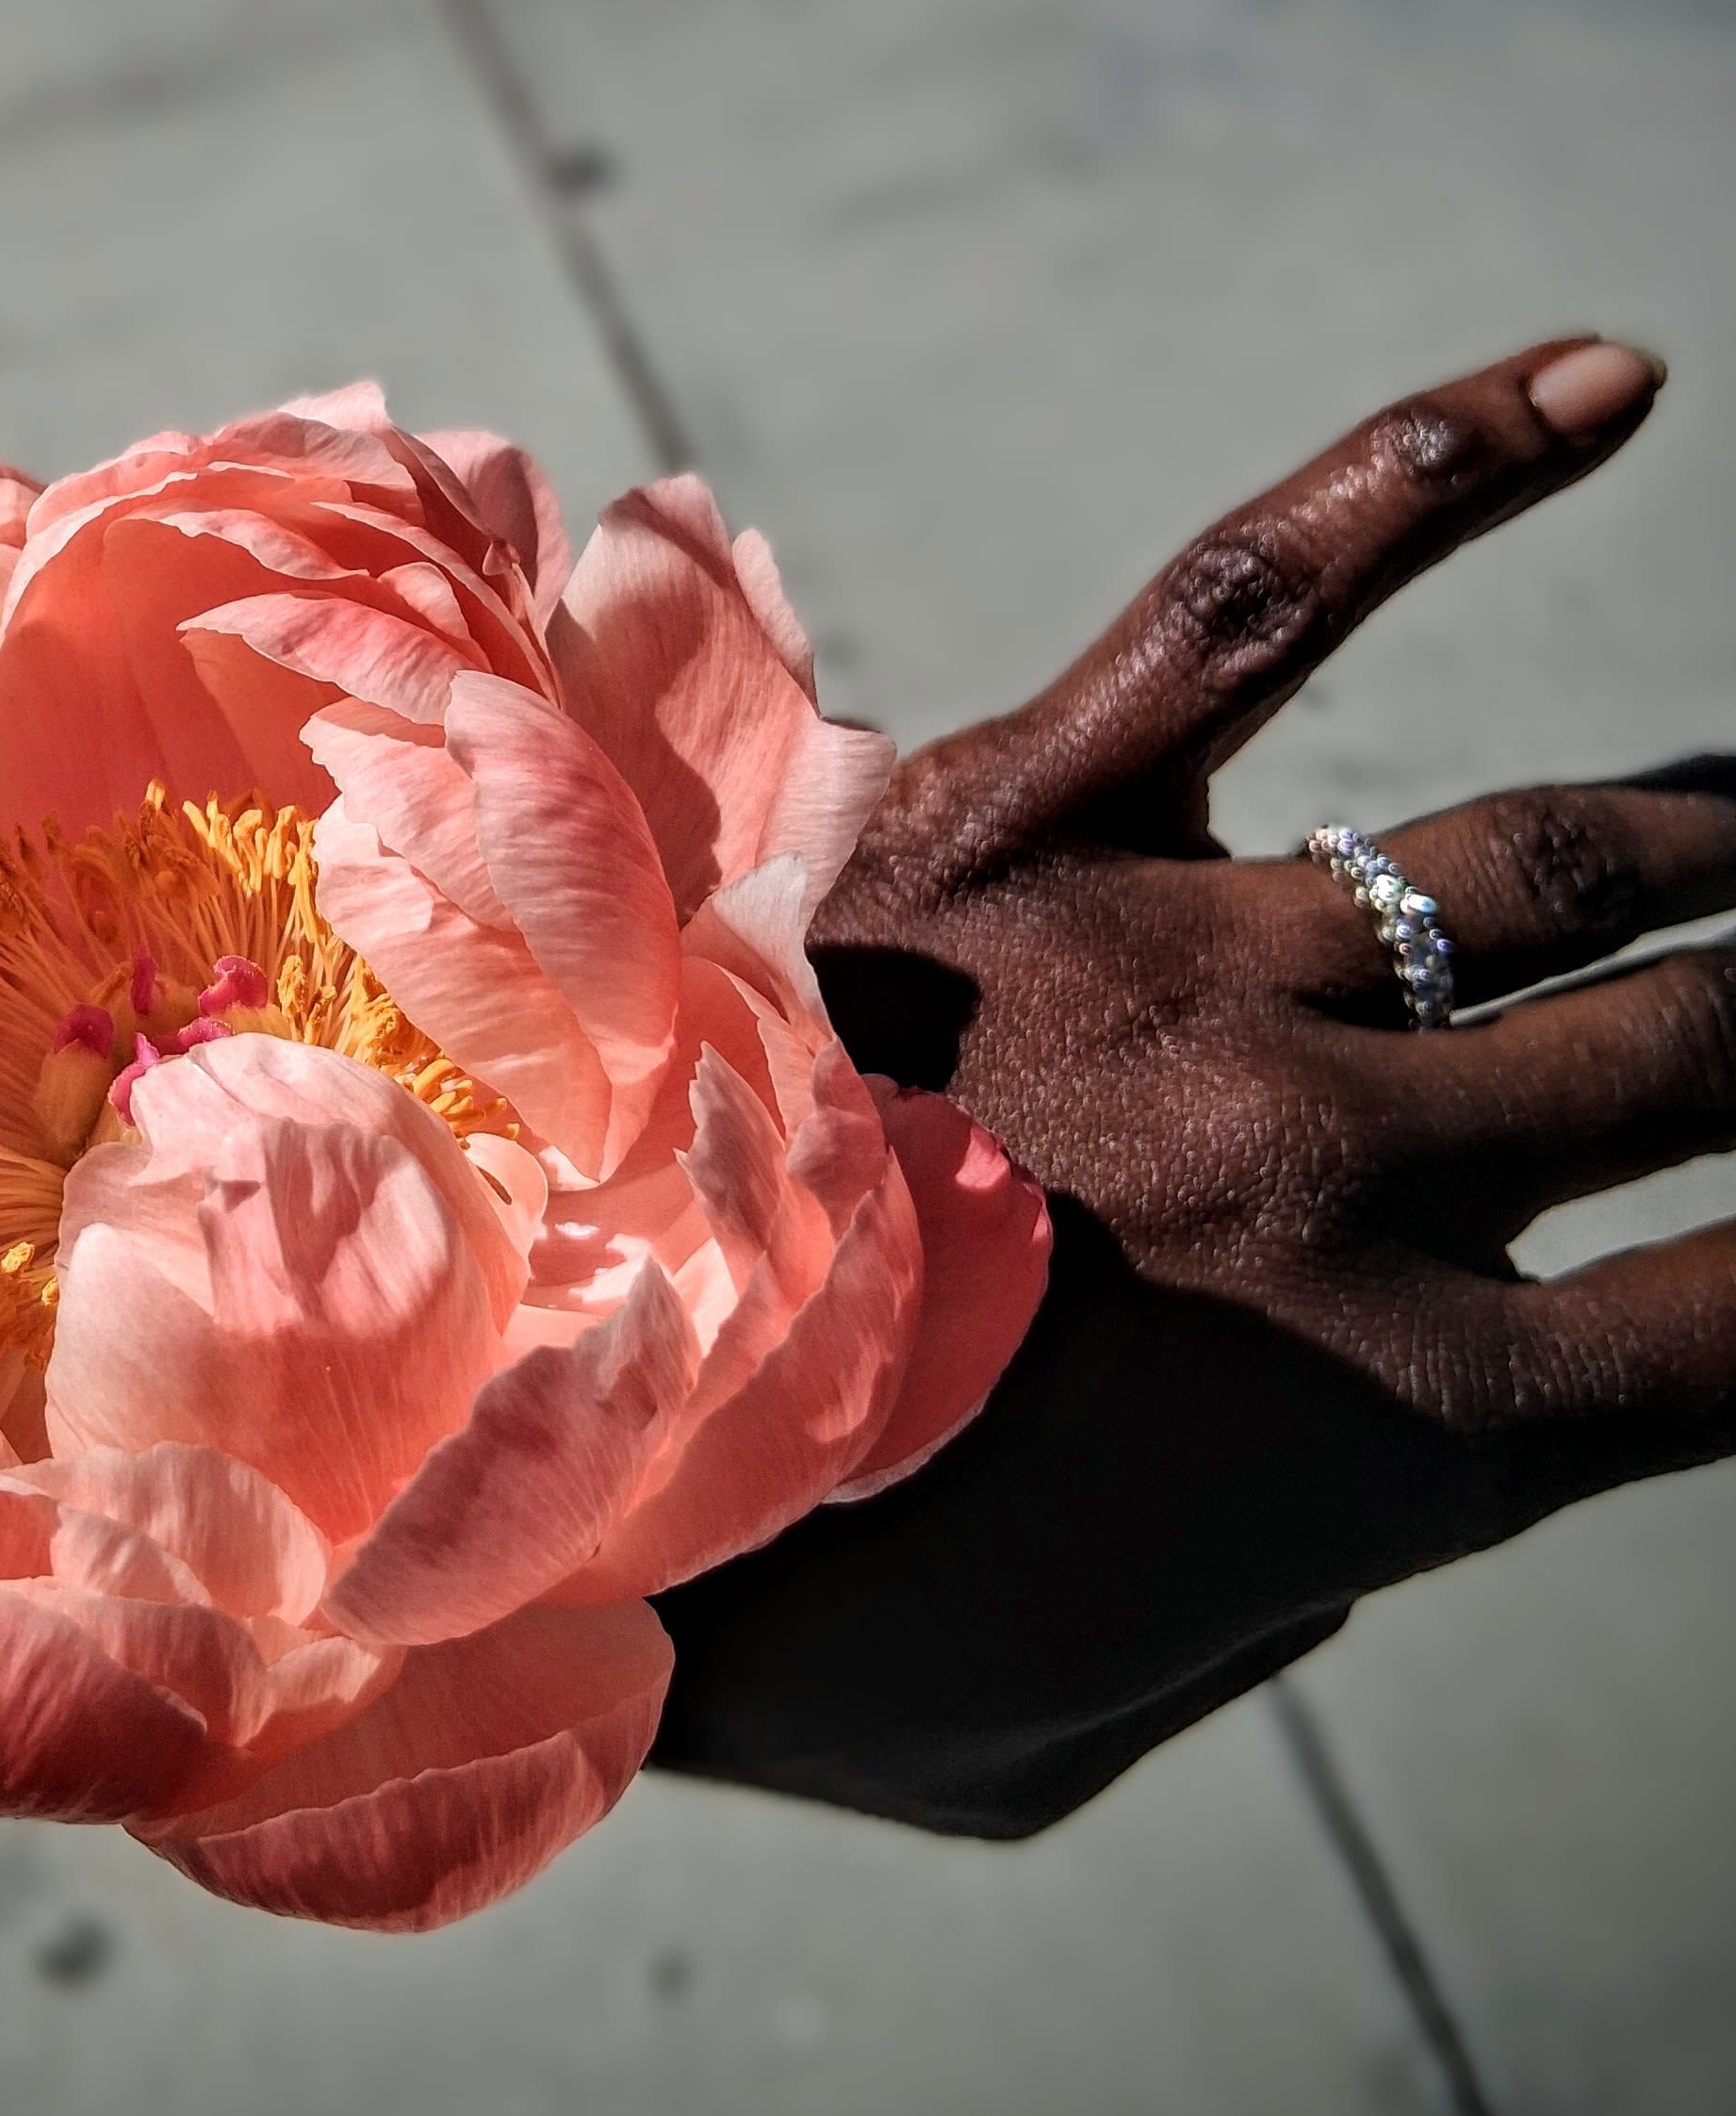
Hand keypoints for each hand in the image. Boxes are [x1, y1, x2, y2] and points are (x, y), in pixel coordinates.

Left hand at [652, 339, 1735, 1833]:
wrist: (500, 1466)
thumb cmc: (778, 1643)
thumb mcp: (1056, 1734)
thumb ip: (1248, 1621)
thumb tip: (1324, 1535)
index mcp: (1395, 1417)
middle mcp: (1335, 1173)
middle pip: (1685, 1048)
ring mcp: (1177, 971)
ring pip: (1545, 854)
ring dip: (1702, 844)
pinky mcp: (1005, 824)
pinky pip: (1254, 600)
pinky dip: (1447, 470)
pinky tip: (1609, 381)